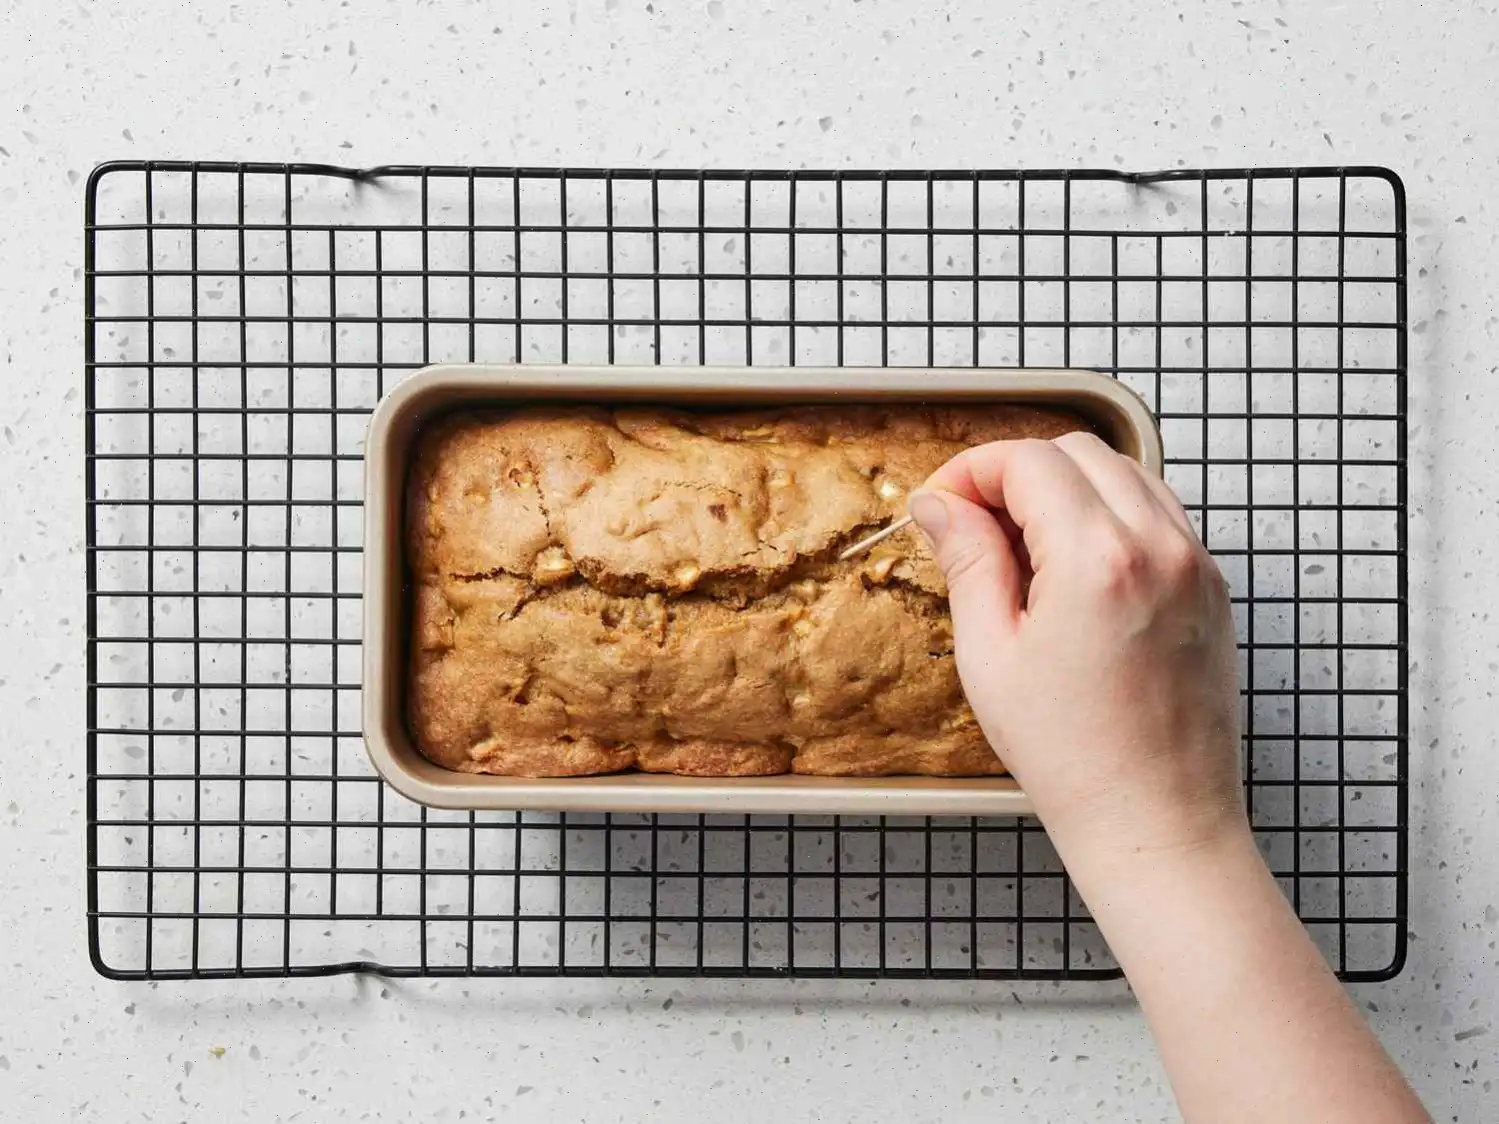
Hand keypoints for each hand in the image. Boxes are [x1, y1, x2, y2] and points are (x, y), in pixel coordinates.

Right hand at [909, 432, 1244, 863]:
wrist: (1158, 821)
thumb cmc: (1072, 758)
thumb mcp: (991, 656)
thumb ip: (968, 563)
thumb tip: (940, 506)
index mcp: (1098, 560)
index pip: (1028, 462)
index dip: (972, 470)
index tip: (942, 502)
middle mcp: (1159, 546)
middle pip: (1076, 452)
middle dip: (1015, 472)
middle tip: (974, 524)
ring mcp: (1195, 563)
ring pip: (1123, 472)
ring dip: (1065, 487)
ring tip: (1023, 548)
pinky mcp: (1212, 586)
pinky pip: (1157, 512)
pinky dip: (1109, 513)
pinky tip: (1072, 567)